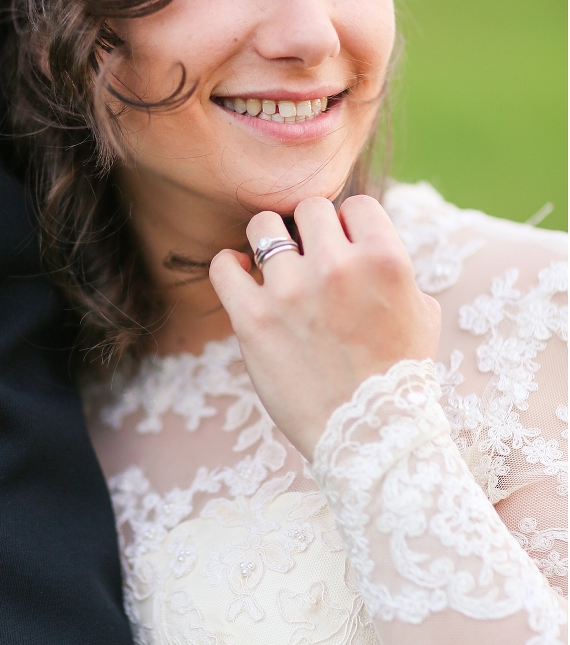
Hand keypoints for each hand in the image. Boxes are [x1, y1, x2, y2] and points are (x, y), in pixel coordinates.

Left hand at [209, 195, 440, 457]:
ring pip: (263, 228)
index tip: (345, 251)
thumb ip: (394, 267)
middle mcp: (337, 267)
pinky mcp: (252, 319)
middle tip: (311, 262)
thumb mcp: (422, 312)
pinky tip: (242, 274)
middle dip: (310, 232)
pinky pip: (223, 266)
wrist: (368, 438)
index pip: (354, 206)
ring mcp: (291, 291)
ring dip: (269, 244)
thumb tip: (366, 239)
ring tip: (275, 267)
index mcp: (386, 259)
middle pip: (309, 209)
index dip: (349, 227)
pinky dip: (230, 265)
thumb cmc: (399, 377)